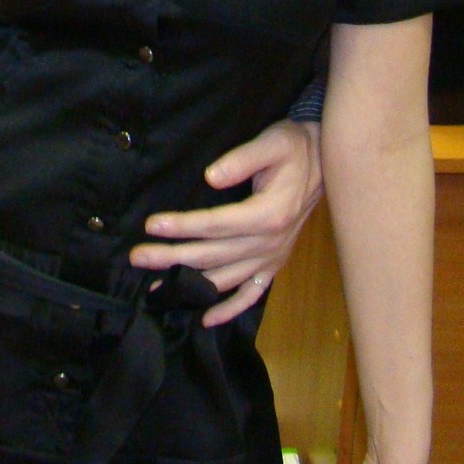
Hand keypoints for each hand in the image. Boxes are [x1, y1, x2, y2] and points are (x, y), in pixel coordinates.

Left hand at [129, 119, 322, 326]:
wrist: (326, 164)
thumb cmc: (294, 149)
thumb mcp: (271, 144)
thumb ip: (241, 160)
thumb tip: (211, 176)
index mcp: (267, 215)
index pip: (215, 224)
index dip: (182, 225)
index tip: (152, 225)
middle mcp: (269, 243)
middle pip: (213, 255)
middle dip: (172, 256)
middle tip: (138, 257)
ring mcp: (272, 257)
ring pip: (225, 278)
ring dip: (190, 285)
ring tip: (156, 287)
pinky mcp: (274, 264)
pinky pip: (252, 293)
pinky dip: (230, 309)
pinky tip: (207, 319)